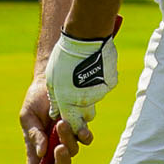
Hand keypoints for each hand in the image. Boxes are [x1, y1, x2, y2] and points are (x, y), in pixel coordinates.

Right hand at [18, 82, 79, 163]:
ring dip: (67, 139)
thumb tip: (41, 153)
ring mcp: (68, 139)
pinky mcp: (80, 128)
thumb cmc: (36, 100)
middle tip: (58, 147)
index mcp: (37, 148)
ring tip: (61, 122)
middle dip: (60, 161)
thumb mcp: (27, 116)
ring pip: (72, 152)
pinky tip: (79, 127)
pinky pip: (85, 140)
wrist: (51, 79)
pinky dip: (83, 135)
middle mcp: (53, 147)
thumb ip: (33, 134)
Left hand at [44, 23, 118, 140]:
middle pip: (87, 116)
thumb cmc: (64, 57)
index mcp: (69, 102)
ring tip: (82, 74)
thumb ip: (55, 99)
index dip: (71, 124)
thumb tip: (55, 114)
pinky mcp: (111, 83)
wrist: (85, 38)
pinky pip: (103, 87)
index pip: (72, 125)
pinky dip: (99, 81)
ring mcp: (100, 92)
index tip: (69, 119)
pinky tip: (93, 68)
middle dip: (82, 111)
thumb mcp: (53, 79)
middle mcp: (86, 101)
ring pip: (95, 99)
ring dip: (89, 93)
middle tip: (76, 95)